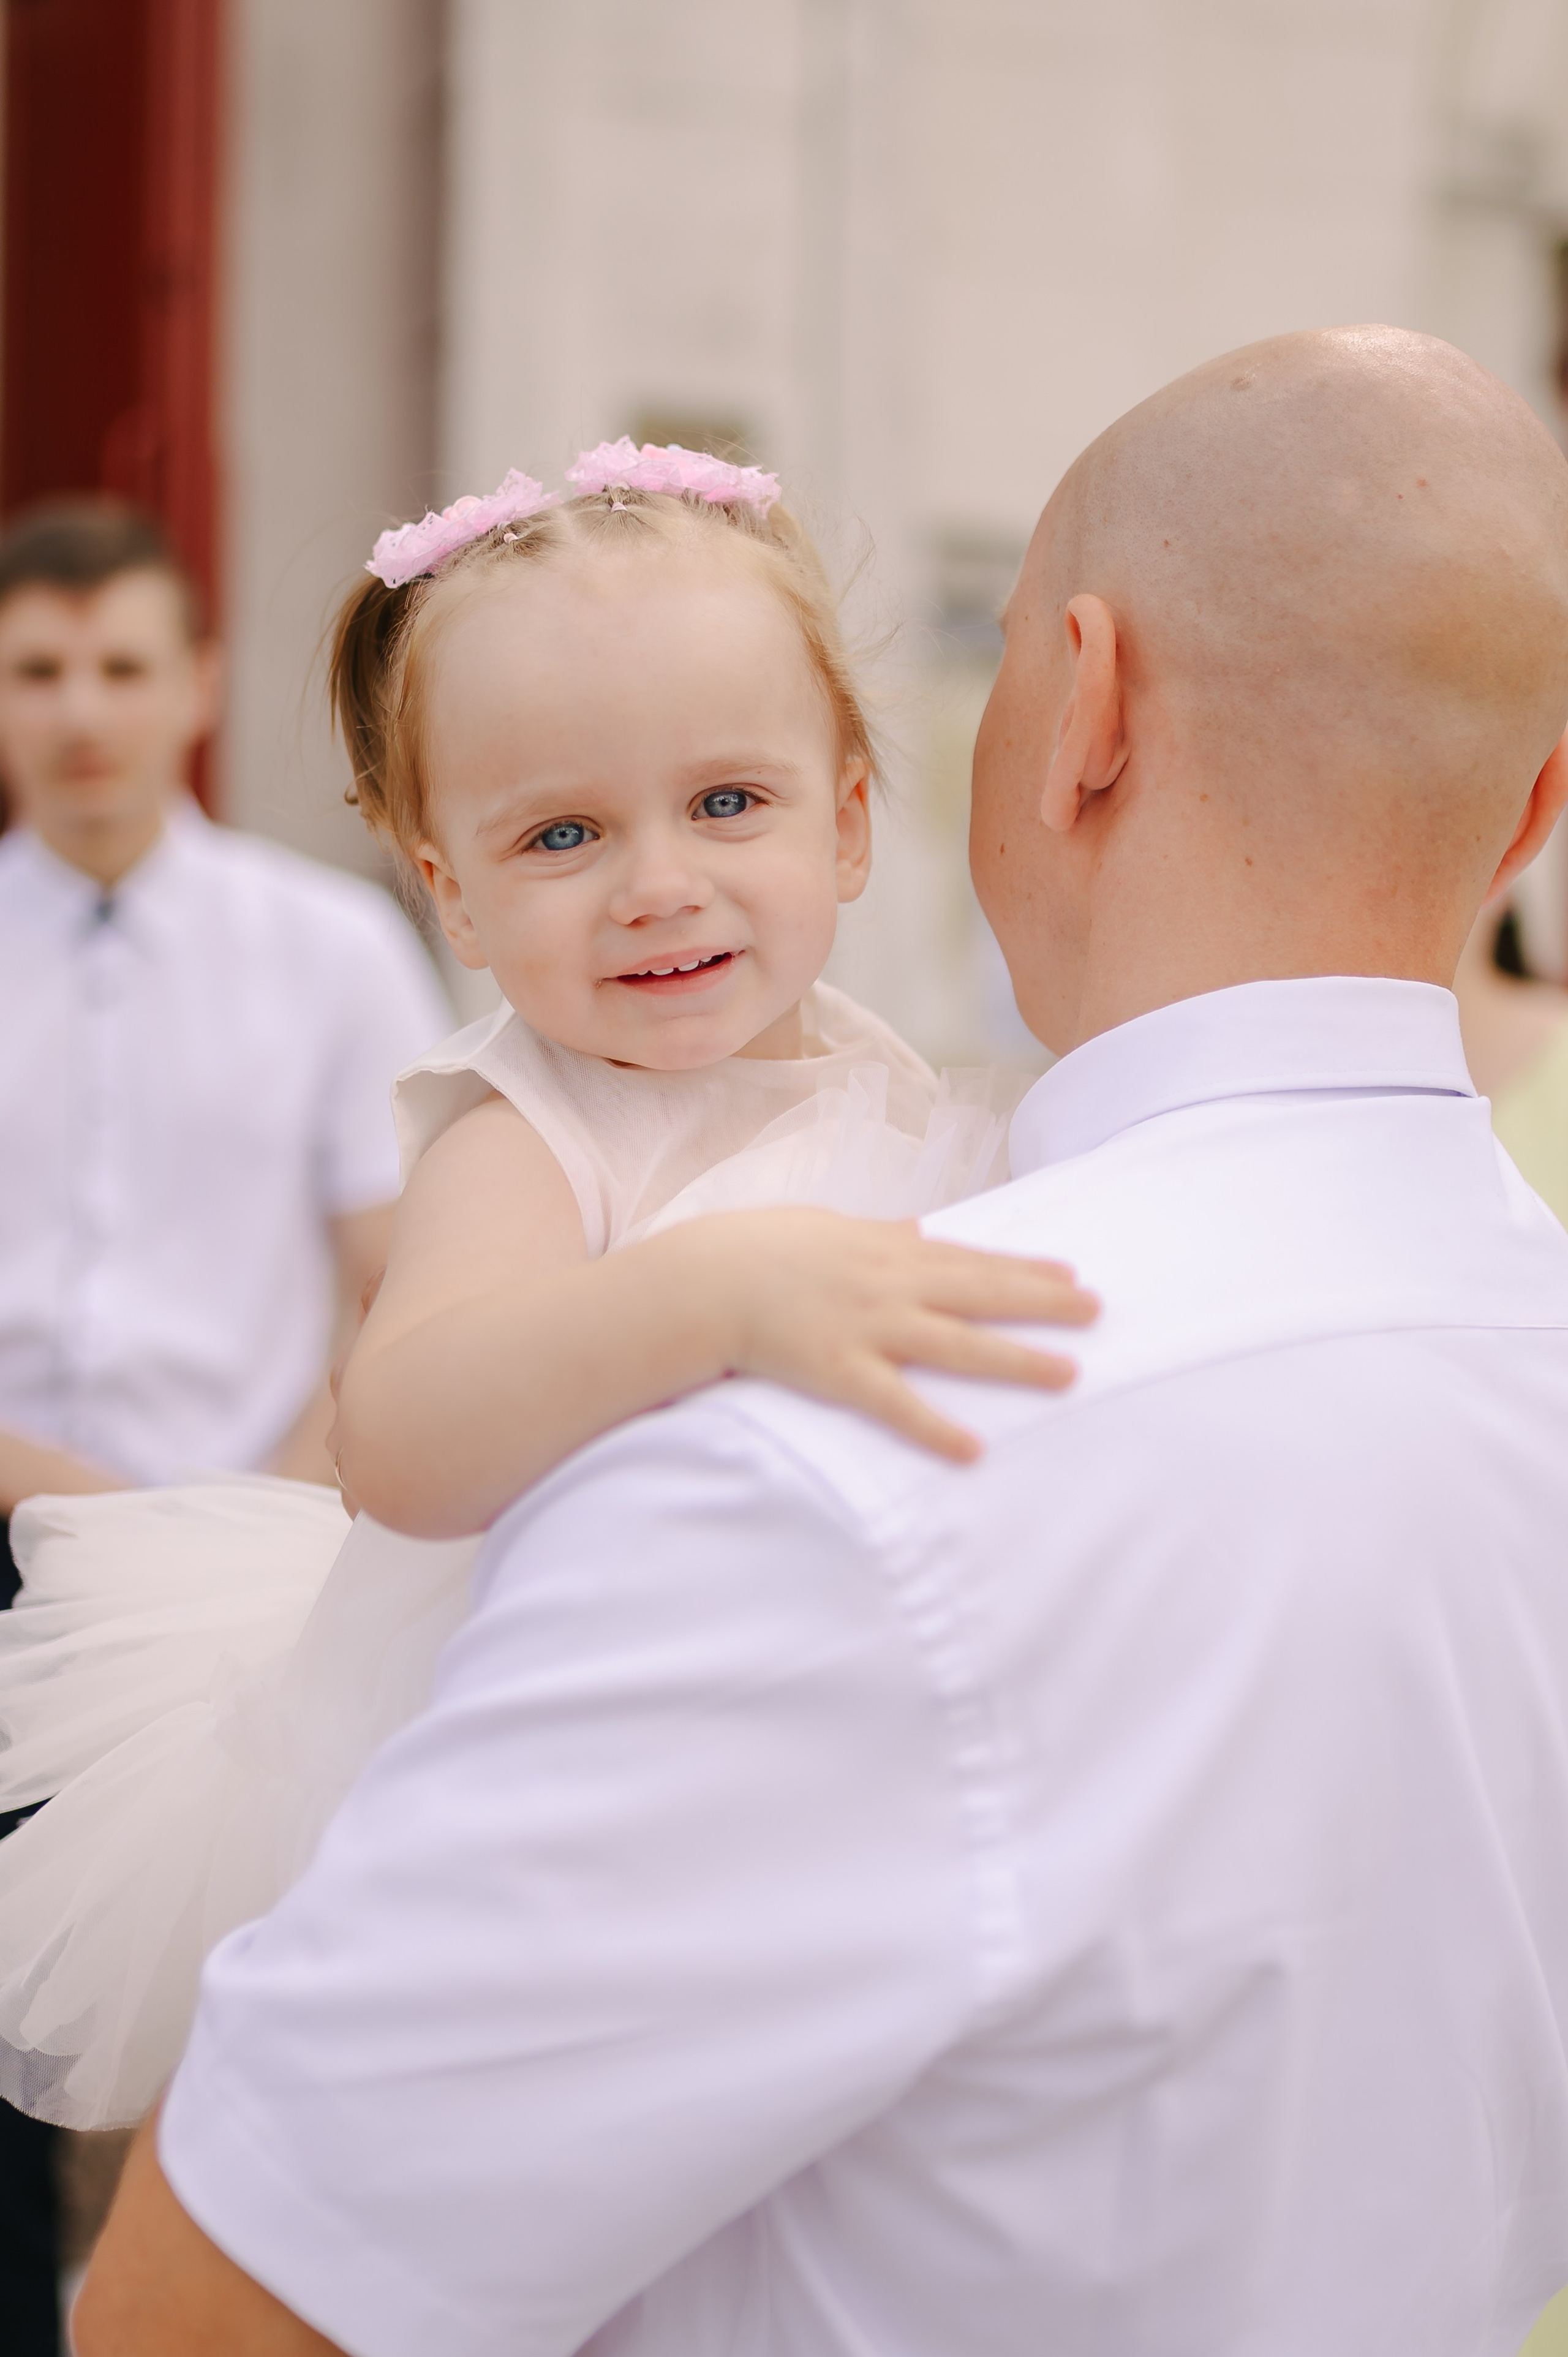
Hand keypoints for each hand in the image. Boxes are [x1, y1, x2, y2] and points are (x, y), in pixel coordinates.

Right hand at [675, 1208, 1098, 1461]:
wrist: (704, 1279)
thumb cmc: (760, 1249)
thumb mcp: (829, 1227)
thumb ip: (881, 1231)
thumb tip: (920, 1225)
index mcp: (888, 1249)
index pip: (971, 1258)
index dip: (1026, 1267)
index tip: (1074, 1275)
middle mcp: (890, 1284)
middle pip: (981, 1293)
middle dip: (1043, 1302)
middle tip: (1098, 1312)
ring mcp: (868, 1327)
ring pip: (956, 1345)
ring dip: (1015, 1361)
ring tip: (1067, 1375)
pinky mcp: (839, 1370)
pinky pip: (895, 1405)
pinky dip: (934, 1427)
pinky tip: (973, 1449)